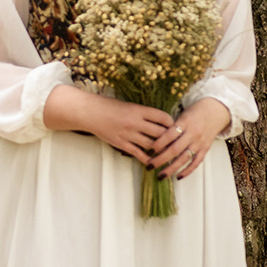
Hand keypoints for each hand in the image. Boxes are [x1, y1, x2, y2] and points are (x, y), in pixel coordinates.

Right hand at [43, 84, 174, 166]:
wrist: (91, 112)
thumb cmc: (109, 106)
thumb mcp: (128, 105)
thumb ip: (143, 113)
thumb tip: (159, 120)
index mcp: (139, 110)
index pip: (162, 117)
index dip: (171, 122)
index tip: (175, 126)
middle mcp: (136, 122)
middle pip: (160, 133)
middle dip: (169, 137)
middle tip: (175, 141)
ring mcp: (129, 134)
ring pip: (151, 145)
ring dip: (160, 149)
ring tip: (167, 152)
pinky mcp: (121, 144)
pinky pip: (138, 154)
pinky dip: (147, 158)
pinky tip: (152, 161)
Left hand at [149, 97, 229, 178]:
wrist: (216, 111)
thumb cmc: (194, 112)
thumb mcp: (182, 115)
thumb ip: (171, 127)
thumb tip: (155, 140)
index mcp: (185, 122)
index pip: (169, 135)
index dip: (159, 144)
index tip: (149, 151)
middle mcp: (193, 133)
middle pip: (175, 149)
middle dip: (160, 159)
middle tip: (149, 166)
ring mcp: (200, 142)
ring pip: (184, 159)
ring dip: (171, 169)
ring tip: (160, 176)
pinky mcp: (205, 149)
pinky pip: (196, 162)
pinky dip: (187, 171)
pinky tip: (178, 177)